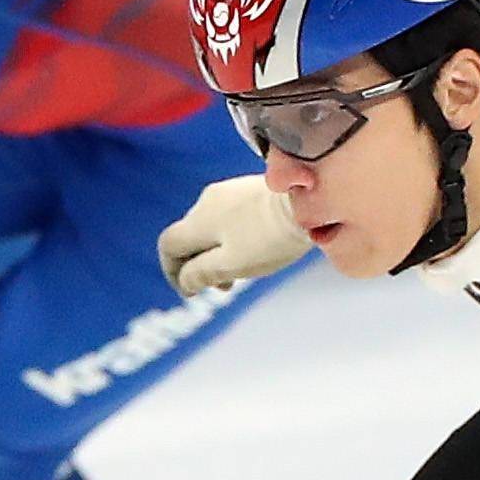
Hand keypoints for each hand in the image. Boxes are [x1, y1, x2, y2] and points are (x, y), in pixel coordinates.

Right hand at [159, 175, 311, 296]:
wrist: (311, 198)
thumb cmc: (270, 237)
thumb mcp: (232, 264)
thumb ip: (202, 274)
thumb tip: (185, 281)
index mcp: (198, 220)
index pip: (168, 245)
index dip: (172, 271)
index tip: (191, 290)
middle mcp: (208, 201)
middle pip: (190, 235)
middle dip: (199, 264)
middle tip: (222, 286)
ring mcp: (230, 192)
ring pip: (212, 227)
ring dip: (218, 252)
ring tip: (243, 269)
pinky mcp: (251, 189)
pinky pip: (230, 216)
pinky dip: (234, 237)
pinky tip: (257, 247)